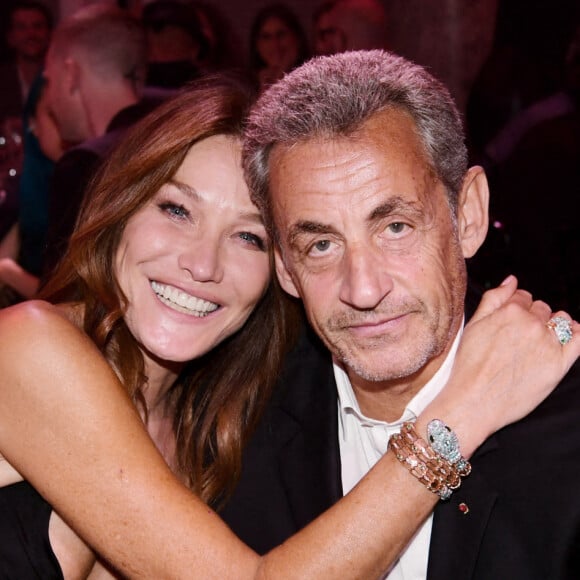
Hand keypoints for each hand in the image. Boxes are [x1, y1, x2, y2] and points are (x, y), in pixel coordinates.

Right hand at [423, 275, 579, 455]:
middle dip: (533, 317)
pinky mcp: (560, 363)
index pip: (523, 297)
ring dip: (554, 325)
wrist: (474, 400)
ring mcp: (548, 343)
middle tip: (519, 337)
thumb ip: (494, 298)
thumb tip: (511, 281)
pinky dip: (577, 333)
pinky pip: (579, 339)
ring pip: (561, 321)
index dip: (517, 308)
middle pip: (542, 309)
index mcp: (509, 312)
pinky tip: (570, 336)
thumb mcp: (474, 325)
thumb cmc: (470, 366)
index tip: (511, 321)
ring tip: (538, 342)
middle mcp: (531, 324)